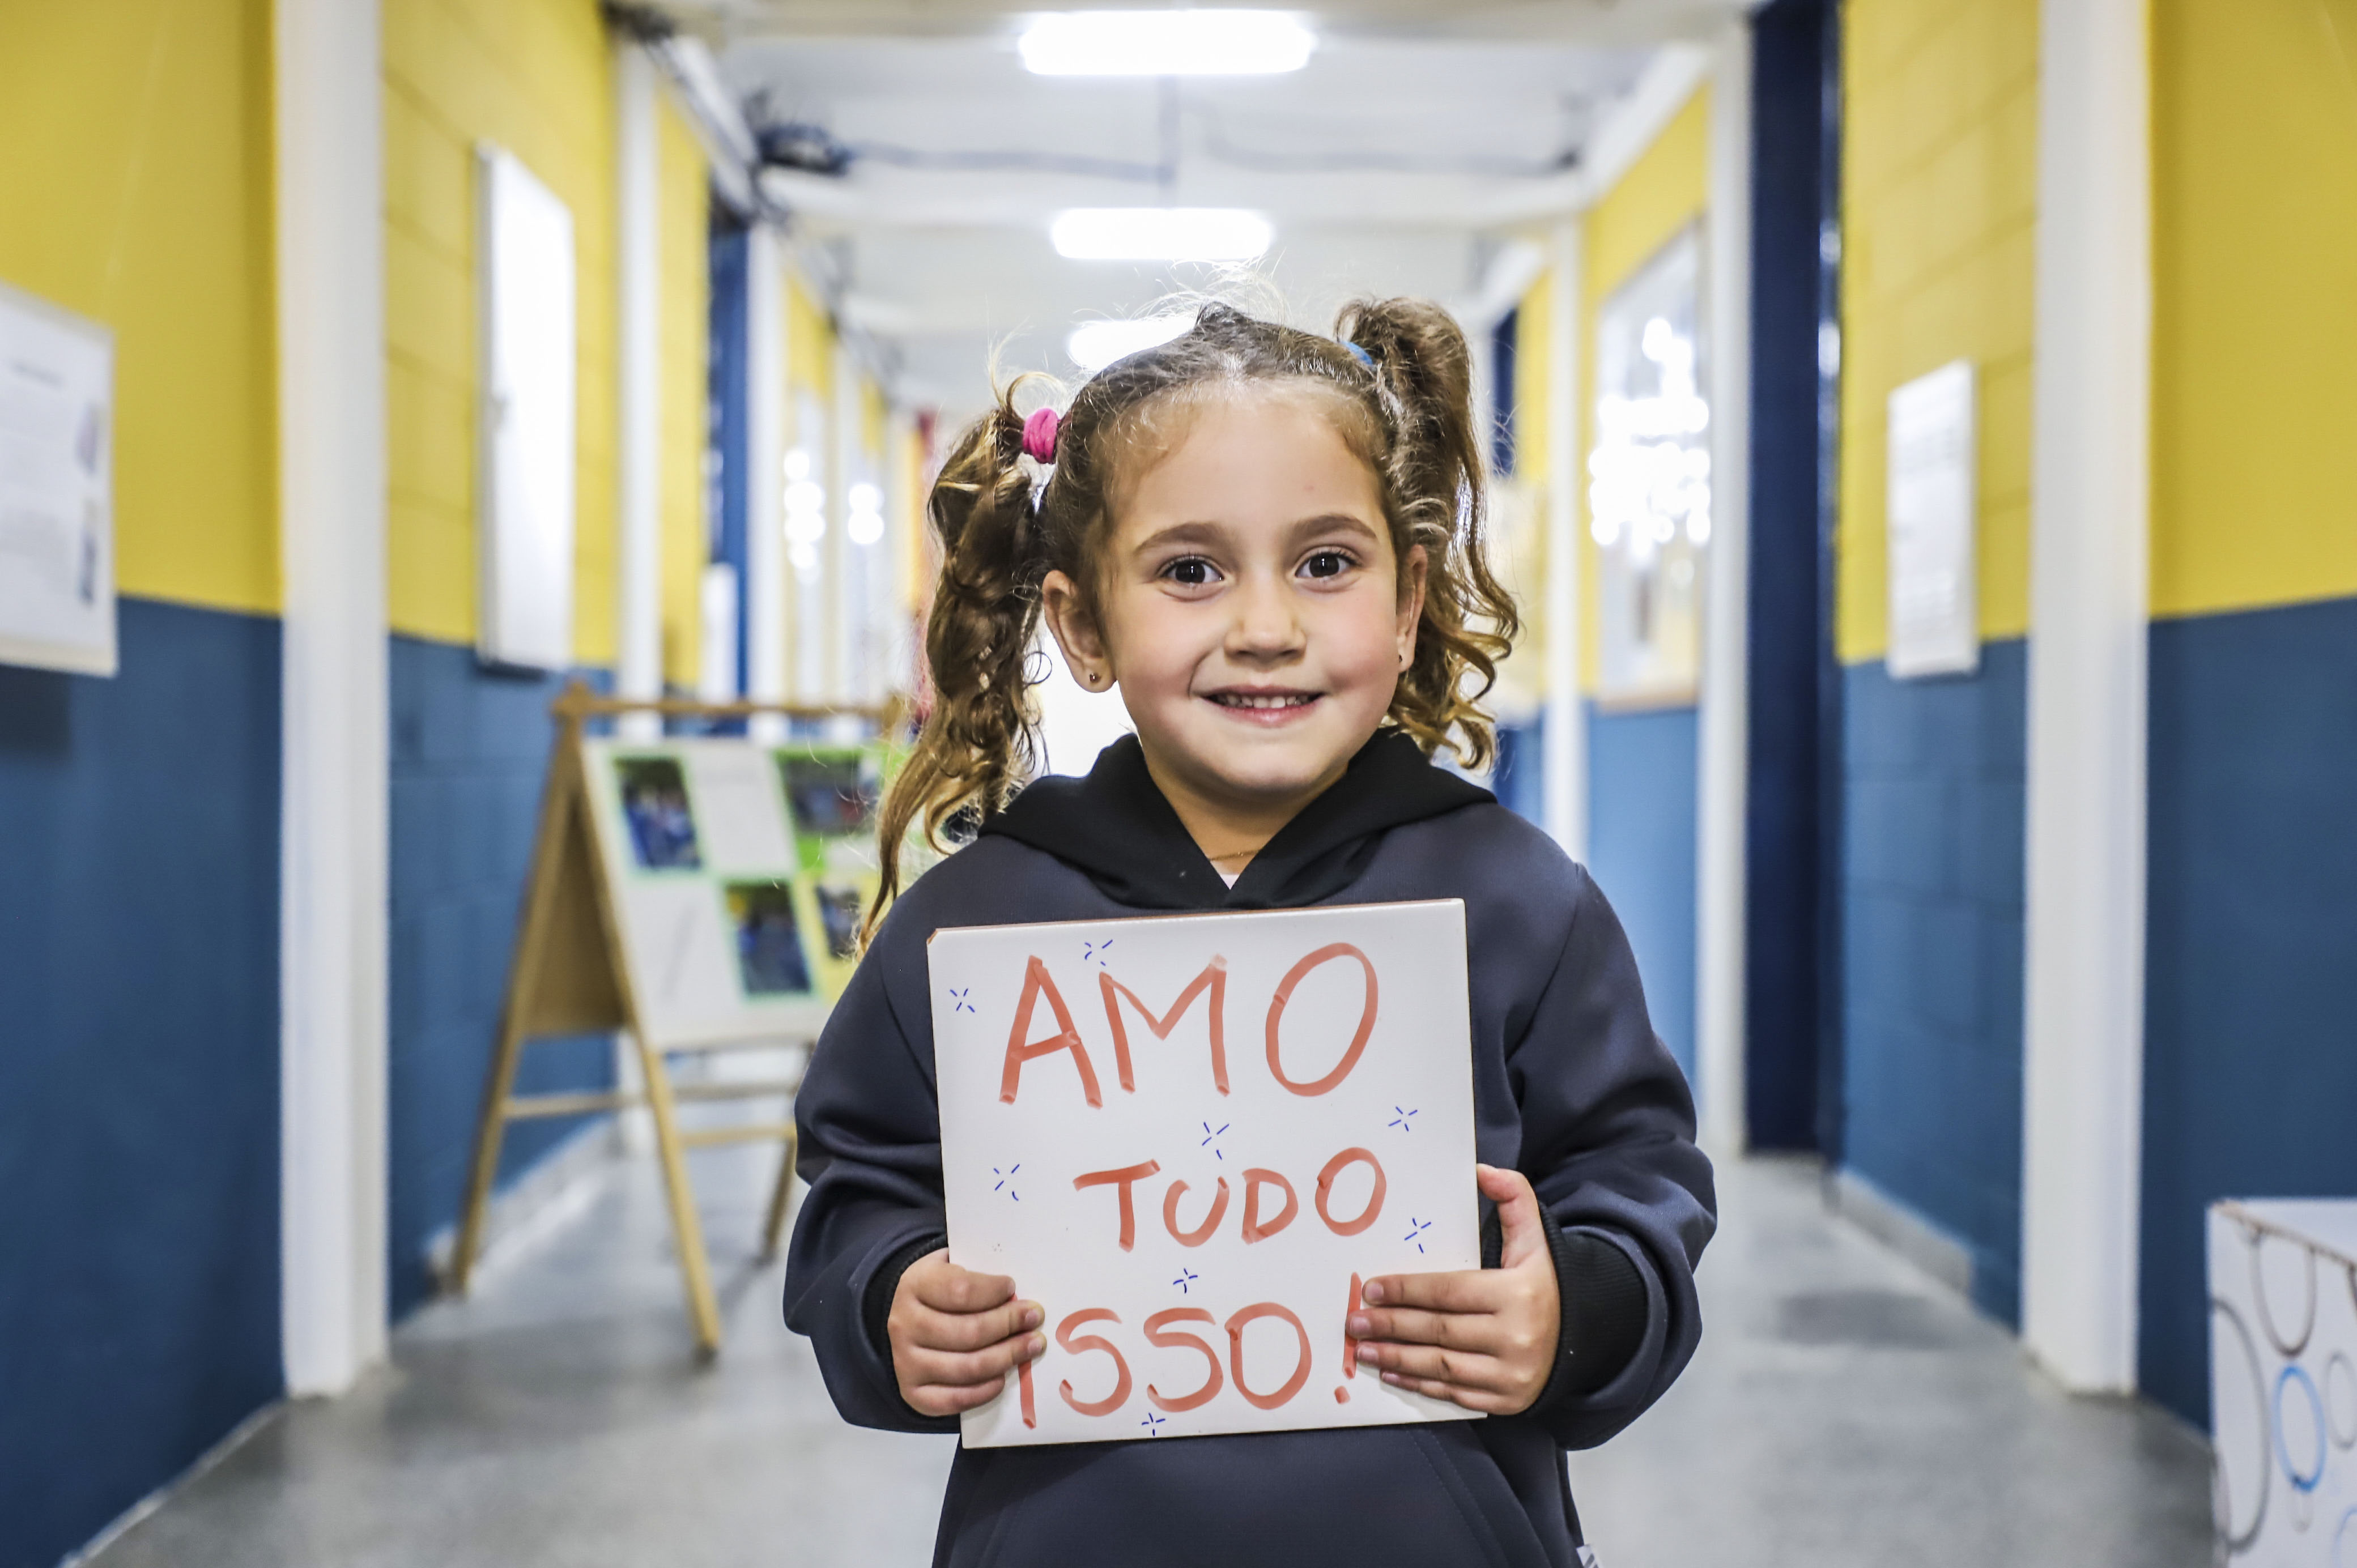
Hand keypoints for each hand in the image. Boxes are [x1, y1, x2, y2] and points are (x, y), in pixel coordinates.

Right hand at [887, 1248, 1045, 1416]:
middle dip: (1010, 1324)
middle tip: (1035, 1318)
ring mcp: (906, 1363)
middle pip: (969, 1331)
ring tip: (1032, 1346)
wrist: (904, 1320)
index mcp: (914, 1286)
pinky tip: (1003, 1377)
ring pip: (967, 1367)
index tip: (1012, 1287)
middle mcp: (904, 1325)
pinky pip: (955, 1400)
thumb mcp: (948, 1267)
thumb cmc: (937, 1291)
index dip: (992, 1290)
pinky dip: (984, 1390)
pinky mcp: (912, 1393)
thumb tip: (1017, 1289)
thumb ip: (976, 1271)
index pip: (960, 1290)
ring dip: (1007, 1357)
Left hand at [1349, 1164, 1560, 1414]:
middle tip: (1354, 1322)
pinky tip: (1393, 1375)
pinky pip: (1455, 1395)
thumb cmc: (1542, 1284)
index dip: (1405, 1291)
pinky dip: (1421, 1387)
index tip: (1370, 1289)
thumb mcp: (1535, 1238)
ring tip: (1363, 1350)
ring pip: (1442, 1367)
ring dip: (1396, 1359)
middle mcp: (1515, 1337)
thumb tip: (1482, 1170)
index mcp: (1517, 1294)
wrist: (1581, 1338)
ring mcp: (1511, 1374)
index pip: (1448, 1292)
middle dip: (1390, 1326)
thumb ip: (1514, 1197)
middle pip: (1439, 1331)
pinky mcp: (1508, 1401)